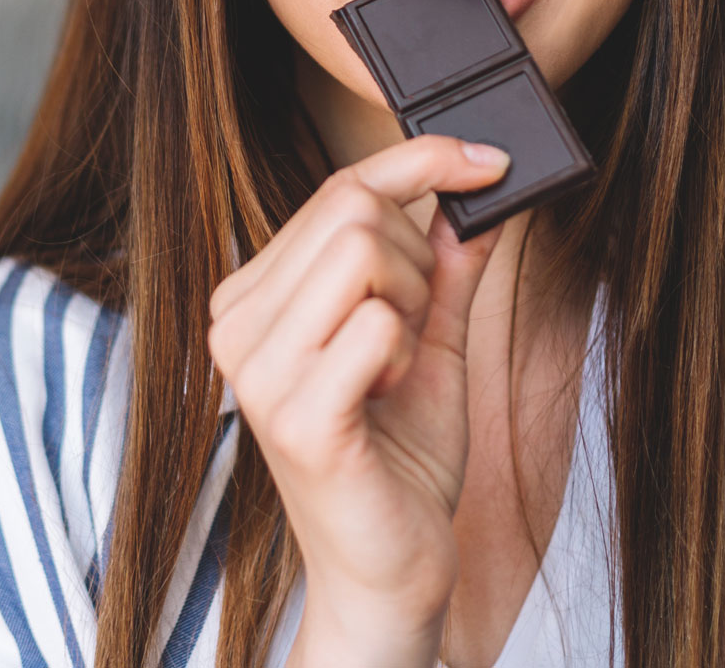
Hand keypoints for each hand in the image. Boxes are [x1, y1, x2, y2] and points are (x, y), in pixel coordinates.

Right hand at [207, 134, 510, 664]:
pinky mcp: (293, 416)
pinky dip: (408, 353)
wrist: (391, 565)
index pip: (336, 190)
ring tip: (396, 366)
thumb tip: (474, 193)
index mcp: (257, 298)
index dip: (419, 160)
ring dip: (412, 303)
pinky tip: (388, 399)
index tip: (486, 160)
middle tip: (417, 326)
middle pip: (353, 211)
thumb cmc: (399, 455)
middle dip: (418, 259)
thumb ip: (445, 265)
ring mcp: (257, 371)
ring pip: (363, 251)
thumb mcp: (429, 339)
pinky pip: (380, 324)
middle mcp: (237, 324)